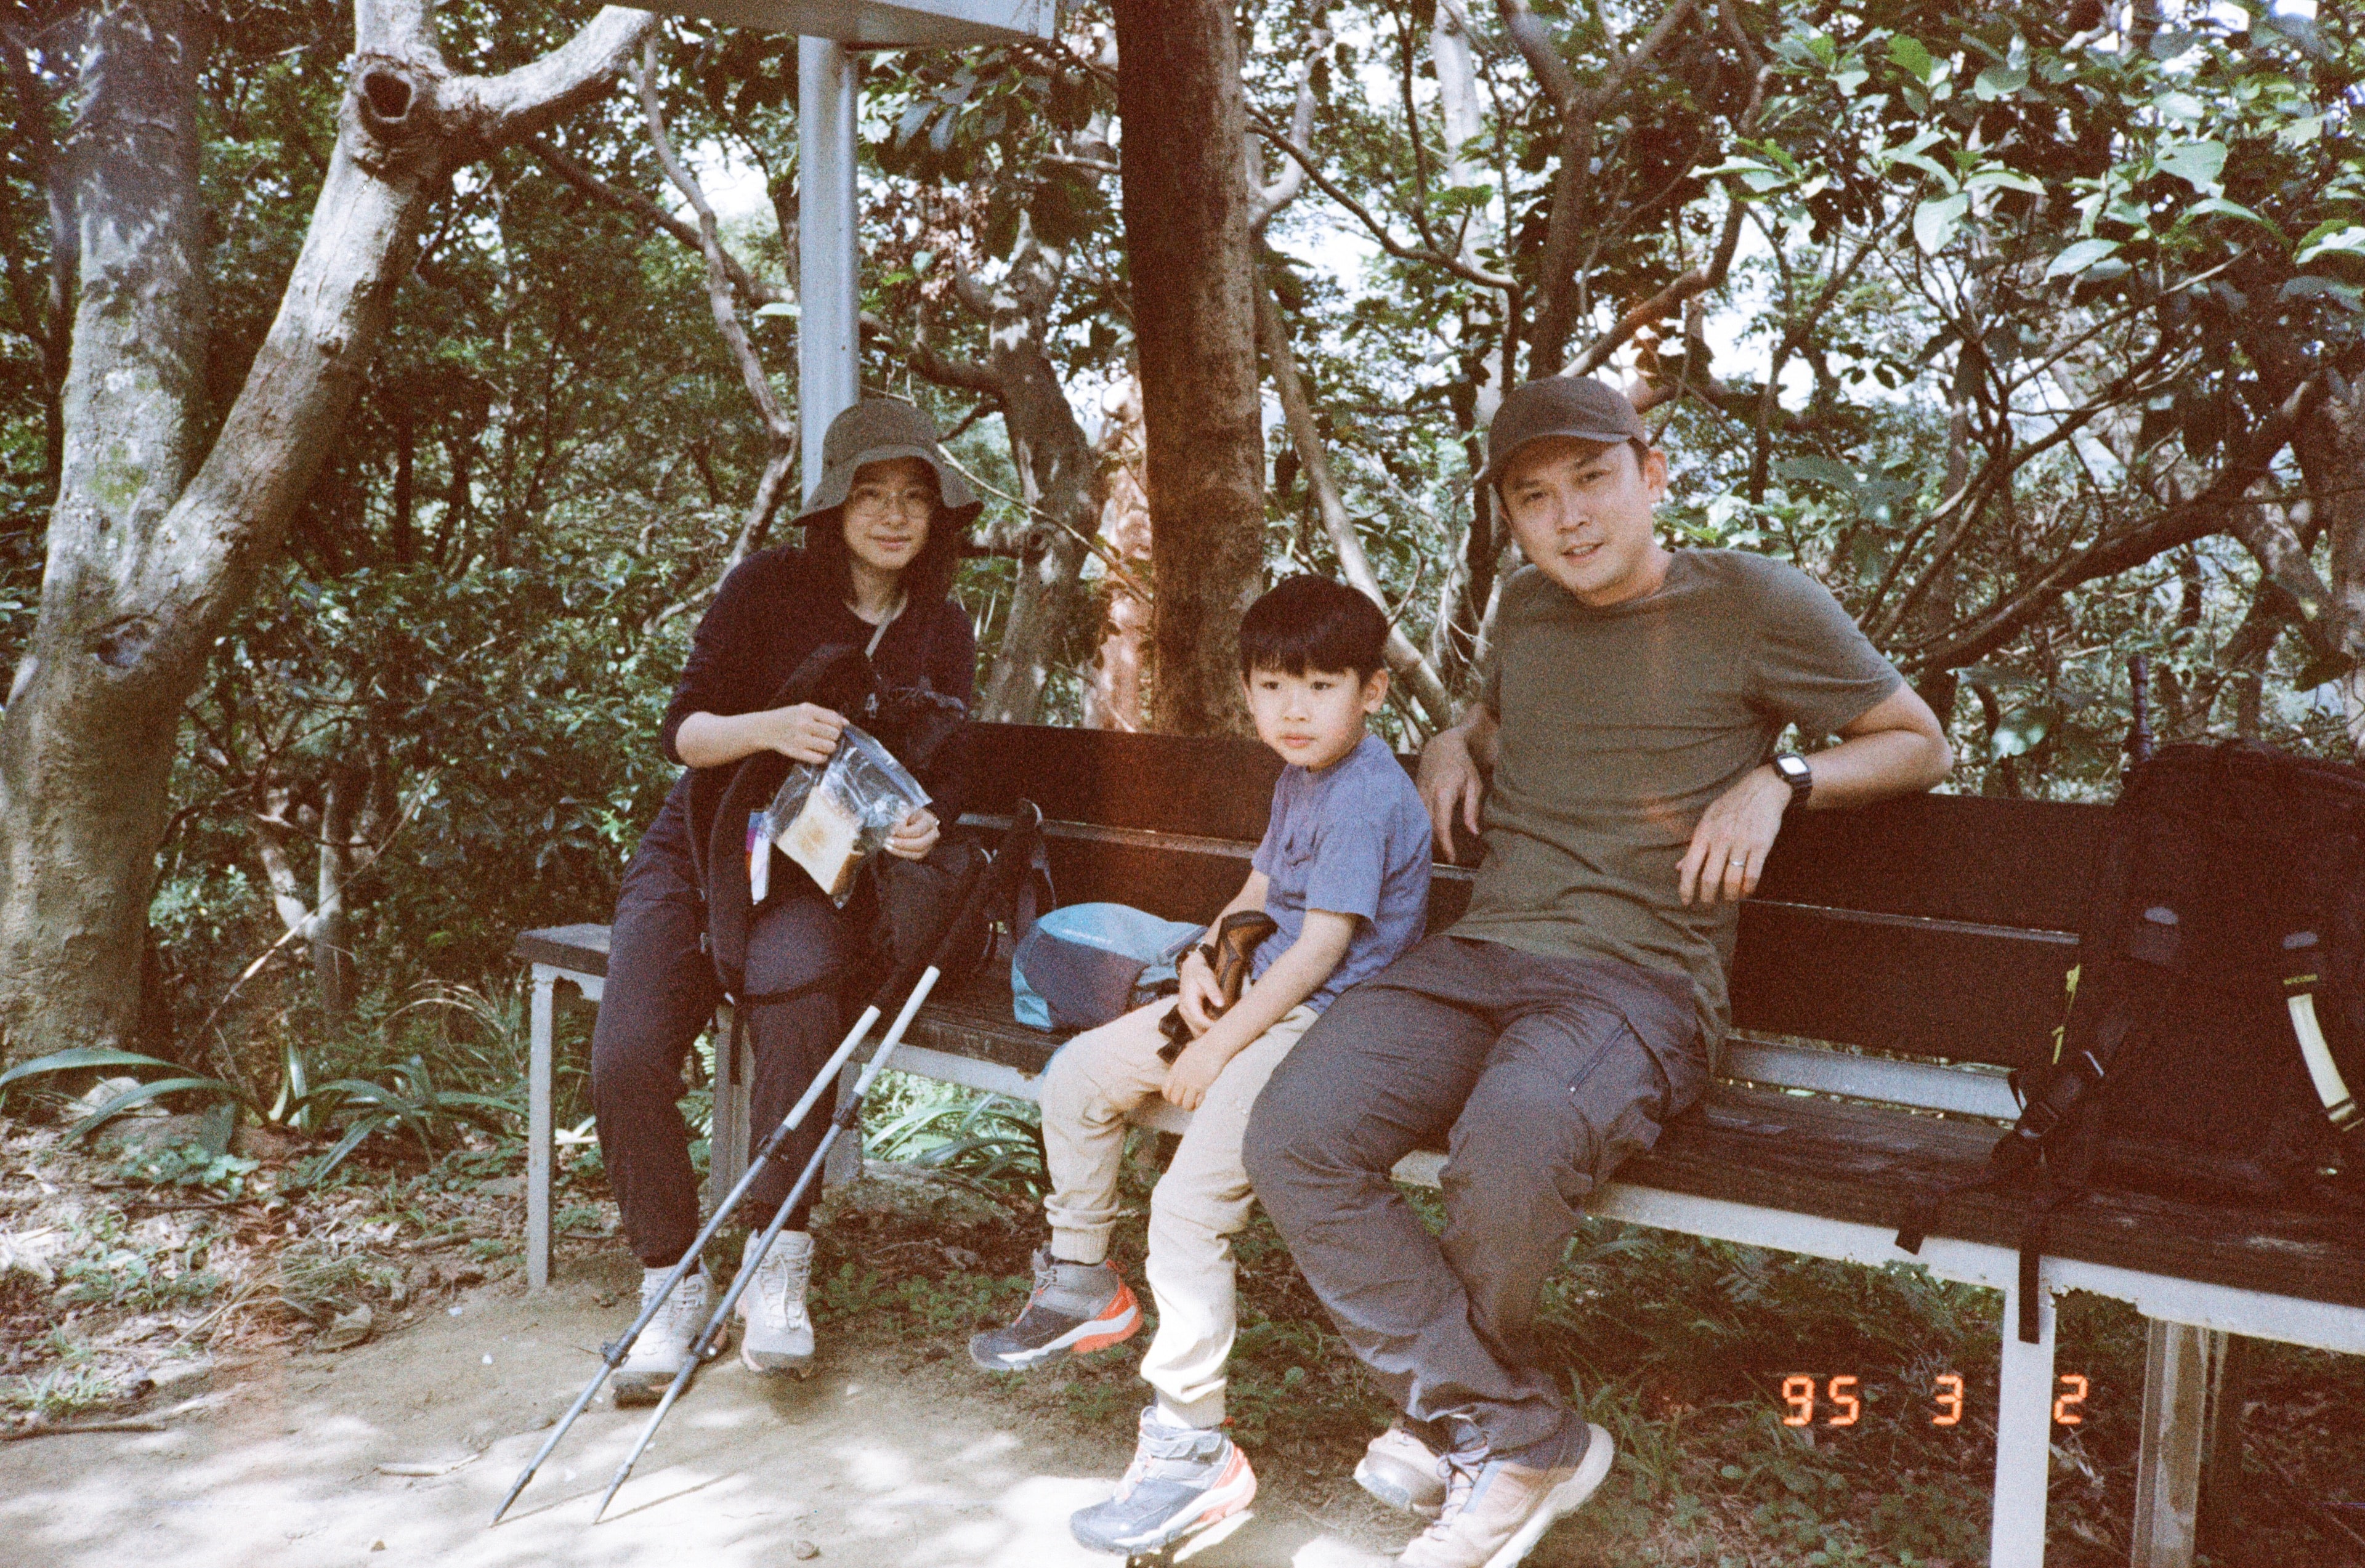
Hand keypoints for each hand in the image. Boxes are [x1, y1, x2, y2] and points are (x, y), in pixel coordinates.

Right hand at [759, 703, 846, 765]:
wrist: (766, 728)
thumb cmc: (789, 718)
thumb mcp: (805, 709)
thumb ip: (826, 714)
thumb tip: (847, 723)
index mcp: (807, 711)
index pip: (835, 720)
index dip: (839, 726)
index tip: (834, 728)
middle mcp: (804, 724)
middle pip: (834, 734)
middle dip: (834, 737)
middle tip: (827, 737)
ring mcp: (800, 739)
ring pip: (830, 747)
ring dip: (830, 747)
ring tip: (823, 745)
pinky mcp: (797, 752)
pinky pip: (820, 758)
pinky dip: (823, 757)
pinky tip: (819, 753)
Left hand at [885, 807, 939, 860]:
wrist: (914, 819)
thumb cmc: (908, 813)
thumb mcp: (904, 810)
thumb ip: (900, 818)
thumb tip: (894, 830)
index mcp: (929, 821)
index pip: (918, 831)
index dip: (904, 832)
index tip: (891, 830)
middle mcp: (933, 834)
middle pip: (920, 844)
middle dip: (902, 844)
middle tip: (887, 840)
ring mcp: (930, 845)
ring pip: (917, 854)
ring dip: (900, 851)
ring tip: (887, 846)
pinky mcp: (924, 852)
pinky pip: (913, 857)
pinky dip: (901, 854)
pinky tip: (891, 848)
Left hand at [1161, 1032, 1229, 1110]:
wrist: (1214, 1046)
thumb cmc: (1202, 1050)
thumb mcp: (1185, 1058)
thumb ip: (1179, 1069)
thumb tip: (1178, 1079)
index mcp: (1175, 1070)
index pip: (1166, 1091)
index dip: (1170, 1097)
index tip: (1178, 1096)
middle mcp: (1180, 1078)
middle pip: (1174, 1100)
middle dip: (1181, 1102)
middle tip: (1188, 1099)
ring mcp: (1190, 1082)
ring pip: (1184, 1104)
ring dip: (1190, 1106)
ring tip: (1194, 1103)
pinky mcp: (1201, 1086)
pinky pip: (1196, 1102)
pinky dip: (1198, 1104)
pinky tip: (1202, 1099)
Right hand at [1175, 948, 1220, 1036]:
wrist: (1190, 969)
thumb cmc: (1200, 973)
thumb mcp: (1207, 978)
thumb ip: (1213, 991)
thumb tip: (1221, 1004)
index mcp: (1188, 1003)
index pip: (1200, 1021)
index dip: (1213, 1026)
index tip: (1226, 1027)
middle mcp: (1184, 1011)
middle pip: (1198, 1030)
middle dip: (1212, 1032)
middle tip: (1228, 1031)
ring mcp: (1185, 1015)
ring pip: (1196, 1032)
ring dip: (1209, 1033)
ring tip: (1223, 1031)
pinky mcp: (1188, 1017)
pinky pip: (1196, 1029)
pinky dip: (1206, 1031)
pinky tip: (1217, 1028)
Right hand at [1417, 727, 1484, 855]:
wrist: (1441, 746)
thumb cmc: (1462, 765)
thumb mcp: (1474, 785)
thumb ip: (1472, 810)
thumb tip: (1474, 832)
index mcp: (1443, 794)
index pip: (1442, 826)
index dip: (1446, 844)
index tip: (1452, 858)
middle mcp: (1427, 795)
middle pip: (1429, 828)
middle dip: (1438, 845)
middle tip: (1449, 857)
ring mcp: (1418, 795)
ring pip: (1421, 823)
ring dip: (1430, 837)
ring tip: (1441, 849)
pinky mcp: (1415, 794)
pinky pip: (1418, 815)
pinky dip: (1424, 826)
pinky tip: (1432, 834)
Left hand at [1678, 764, 1790, 905]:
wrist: (1762, 790)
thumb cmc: (1731, 805)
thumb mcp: (1707, 819)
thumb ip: (1694, 845)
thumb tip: (1679, 867)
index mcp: (1704, 833)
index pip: (1690, 867)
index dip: (1685, 888)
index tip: (1685, 901)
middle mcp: (1721, 839)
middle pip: (1710, 879)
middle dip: (1707, 898)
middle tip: (1708, 904)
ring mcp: (1741, 843)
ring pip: (1732, 881)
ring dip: (1729, 896)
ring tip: (1728, 899)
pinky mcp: (1761, 846)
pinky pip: (1752, 875)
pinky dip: (1748, 889)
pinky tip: (1745, 892)